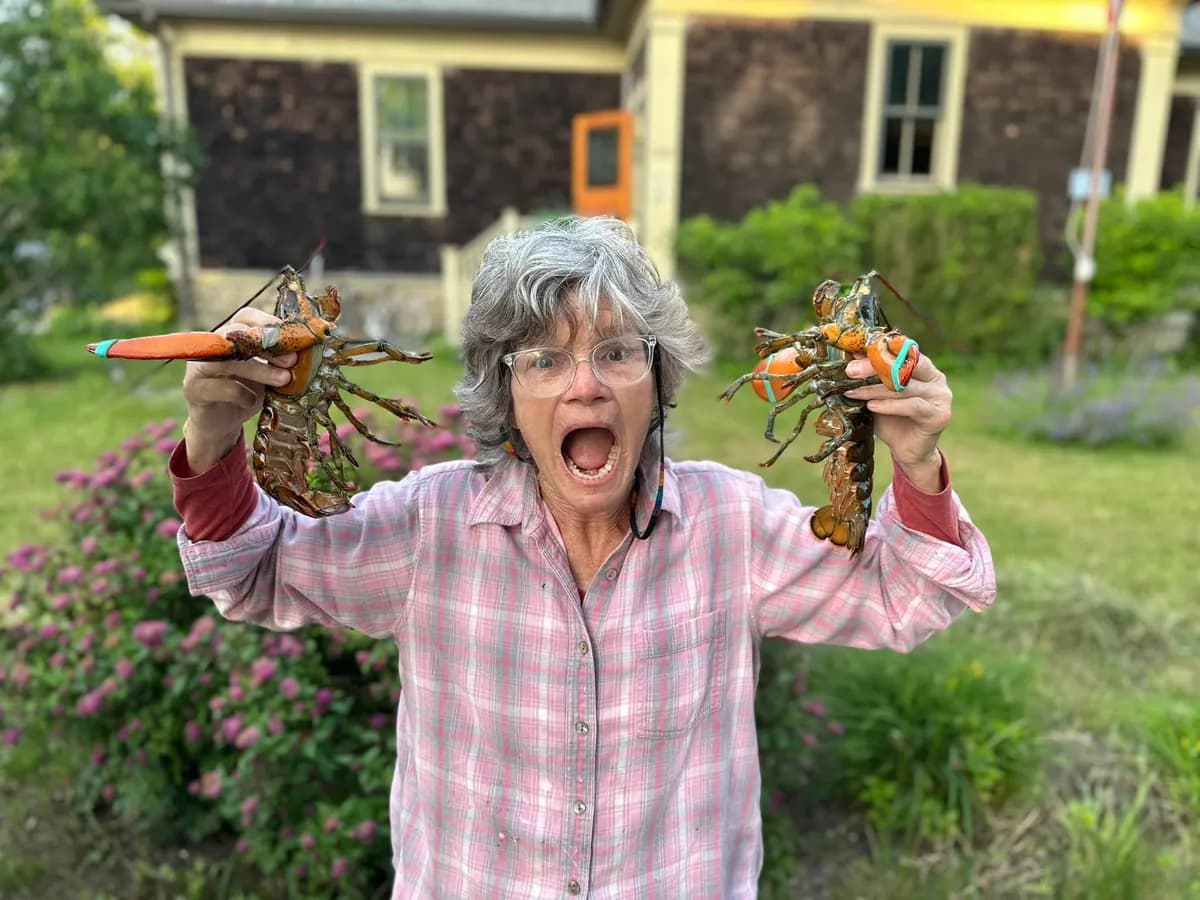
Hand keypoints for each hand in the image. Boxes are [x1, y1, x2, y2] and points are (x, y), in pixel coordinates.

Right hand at [182, 308, 296, 473]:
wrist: (219, 426)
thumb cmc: (246, 394)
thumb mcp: (266, 375)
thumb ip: (280, 363)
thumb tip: (307, 356)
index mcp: (230, 337)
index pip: (246, 316)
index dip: (268, 322)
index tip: (292, 336)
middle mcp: (211, 347)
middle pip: (237, 334)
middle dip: (267, 345)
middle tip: (293, 360)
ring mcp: (199, 367)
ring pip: (229, 360)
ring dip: (260, 369)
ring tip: (284, 379)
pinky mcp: (195, 390)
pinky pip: (223, 388)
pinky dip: (244, 395)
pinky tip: (253, 402)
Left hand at [843, 350, 951, 490]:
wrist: (908, 452)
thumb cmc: (892, 420)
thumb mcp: (877, 396)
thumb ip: (870, 377)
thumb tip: (852, 356)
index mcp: (924, 368)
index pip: (902, 350)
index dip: (879, 351)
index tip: (854, 355)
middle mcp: (936, 378)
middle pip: (906, 364)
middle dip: (875, 366)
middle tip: (850, 371)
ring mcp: (941, 396)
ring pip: (906, 386)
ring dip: (875, 389)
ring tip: (854, 392)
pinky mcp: (939, 415)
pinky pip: (912, 406)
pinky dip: (889, 405)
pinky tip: (872, 407)